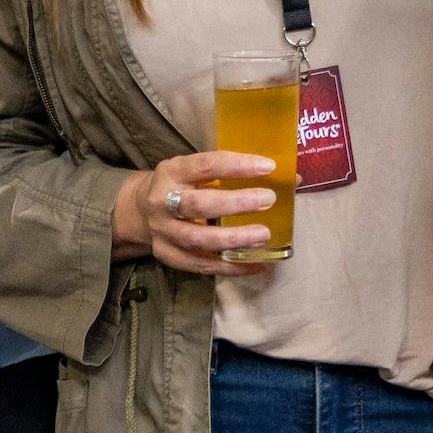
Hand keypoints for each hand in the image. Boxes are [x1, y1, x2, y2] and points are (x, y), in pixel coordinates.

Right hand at [112, 154, 281, 273]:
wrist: (139, 209)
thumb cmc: (182, 185)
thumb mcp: (197, 171)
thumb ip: (235, 173)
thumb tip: (292, 178)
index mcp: (173, 171)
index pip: (205, 165)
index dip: (237, 166)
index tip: (268, 167)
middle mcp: (163, 201)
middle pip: (198, 205)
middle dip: (235, 203)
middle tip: (268, 200)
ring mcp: (163, 231)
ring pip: (197, 239)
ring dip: (233, 239)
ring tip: (263, 235)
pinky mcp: (166, 255)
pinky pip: (200, 266)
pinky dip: (230, 267)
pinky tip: (256, 264)